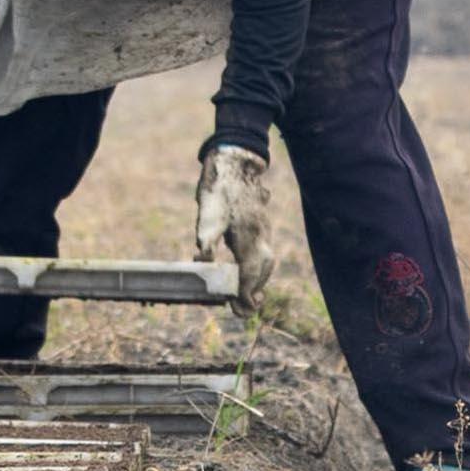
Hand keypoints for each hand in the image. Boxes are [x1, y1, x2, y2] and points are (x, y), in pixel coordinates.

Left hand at [194, 140, 273, 303]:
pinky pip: (265, 251)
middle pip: (262, 272)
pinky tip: (250, 268)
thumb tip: (203, 260)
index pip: (249, 274)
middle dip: (253, 292)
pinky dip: (259, 266)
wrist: (236, 159)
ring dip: (258, 280)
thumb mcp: (207, 212)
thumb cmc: (219, 187)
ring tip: (248, 295)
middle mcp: (261, 236)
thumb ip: (207, 238)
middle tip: (243, 309)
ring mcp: (264, 229)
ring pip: (266, 262)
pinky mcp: (262, 223)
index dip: (244, 294)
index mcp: (248, 237)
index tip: (239, 310)